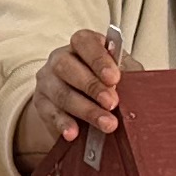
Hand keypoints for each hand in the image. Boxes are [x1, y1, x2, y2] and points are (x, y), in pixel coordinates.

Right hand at [7, 26, 124, 175]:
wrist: (83, 102)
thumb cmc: (106, 82)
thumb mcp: (120, 71)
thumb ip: (125, 71)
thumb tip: (134, 82)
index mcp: (81, 44)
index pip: (85, 43)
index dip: (99, 60)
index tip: (114, 78)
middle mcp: (59, 58)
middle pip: (67, 67)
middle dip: (92, 87)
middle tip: (112, 103)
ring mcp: (47, 81)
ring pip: (61, 94)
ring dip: (86, 110)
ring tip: (106, 124)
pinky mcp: (41, 103)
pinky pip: (50, 114)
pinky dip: (64, 124)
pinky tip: (74, 133)